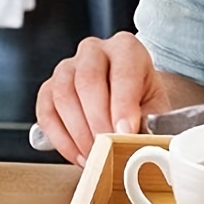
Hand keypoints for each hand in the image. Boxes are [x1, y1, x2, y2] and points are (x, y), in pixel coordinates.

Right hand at [35, 33, 177, 165]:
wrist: (131, 101)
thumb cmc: (144, 103)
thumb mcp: (156, 110)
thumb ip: (149, 123)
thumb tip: (136, 143)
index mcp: (126, 48)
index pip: (122, 72)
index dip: (123, 105)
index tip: (125, 132)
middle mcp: (93, 51)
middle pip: (87, 80)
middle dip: (97, 120)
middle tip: (107, 148)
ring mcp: (67, 68)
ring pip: (63, 95)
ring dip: (78, 132)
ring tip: (95, 155)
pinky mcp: (48, 89)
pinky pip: (46, 113)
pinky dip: (61, 140)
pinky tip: (79, 155)